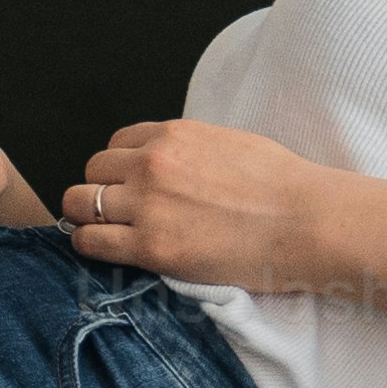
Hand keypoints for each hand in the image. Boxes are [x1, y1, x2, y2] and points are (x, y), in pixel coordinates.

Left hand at [53, 115, 363, 290]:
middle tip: (117, 213)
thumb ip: (191, 149)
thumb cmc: (283, 186)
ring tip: (107, 233)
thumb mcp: (230, 143)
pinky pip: (89, 241)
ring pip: (80, 203)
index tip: (130, 186)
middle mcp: (152, 163)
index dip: (120, 168)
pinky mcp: (152, 246)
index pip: (116, 144)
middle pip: (93, 170)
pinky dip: (89, 245)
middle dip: (101, 190)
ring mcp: (148, 205)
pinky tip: (105, 251)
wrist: (306, 222)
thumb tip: (177, 162)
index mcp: (173, 136)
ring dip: (87, 217)